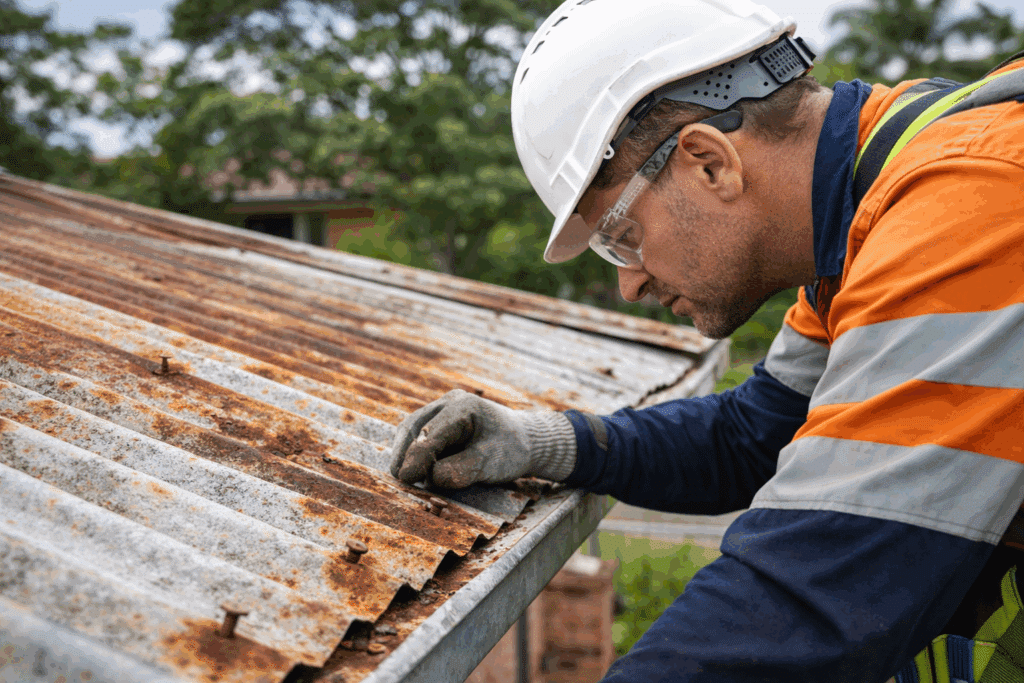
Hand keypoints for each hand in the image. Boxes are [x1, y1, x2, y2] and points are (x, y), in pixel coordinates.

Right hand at [389, 389, 576, 488]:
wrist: (525, 441)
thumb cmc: (510, 450)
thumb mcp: (491, 463)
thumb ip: (462, 470)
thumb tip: (432, 478)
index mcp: (464, 407)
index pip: (432, 432)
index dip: (417, 457)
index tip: (406, 479)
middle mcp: (449, 403)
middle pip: (414, 426)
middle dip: (404, 453)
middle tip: (399, 479)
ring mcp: (441, 410)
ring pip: (411, 430)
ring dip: (404, 453)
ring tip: (404, 478)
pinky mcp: (438, 422)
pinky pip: (417, 435)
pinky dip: (412, 453)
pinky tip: (413, 472)